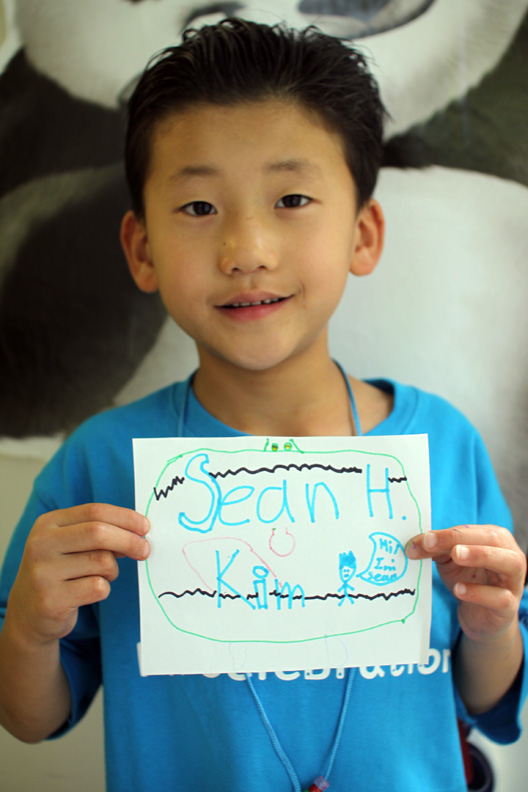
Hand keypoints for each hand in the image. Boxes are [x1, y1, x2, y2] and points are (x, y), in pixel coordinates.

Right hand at [6, 504, 149, 646]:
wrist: (29, 613)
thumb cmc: (60, 572)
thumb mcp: (71, 544)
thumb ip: (99, 533)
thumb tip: (139, 530)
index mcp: (48, 524)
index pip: (94, 511)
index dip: (125, 517)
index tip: (145, 526)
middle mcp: (41, 544)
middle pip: (99, 532)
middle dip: (129, 540)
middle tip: (144, 550)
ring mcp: (43, 573)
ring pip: (102, 561)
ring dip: (113, 570)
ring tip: (104, 576)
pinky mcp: (51, 600)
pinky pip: (97, 587)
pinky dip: (104, 588)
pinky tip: (90, 591)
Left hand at [406, 525, 525, 644]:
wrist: (479, 616)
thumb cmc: (468, 580)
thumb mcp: (449, 561)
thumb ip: (435, 549)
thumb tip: (413, 544)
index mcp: (495, 538)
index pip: (470, 530)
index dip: (446, 533)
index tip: (422, 539)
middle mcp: (510, 554)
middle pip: (490, 539)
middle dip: (459, 538)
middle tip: (432, 542)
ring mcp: (514, 580)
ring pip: (508, 562)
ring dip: (480, 555)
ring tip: (455, 555)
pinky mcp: (509, 606)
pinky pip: (500, 597)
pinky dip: (480, 593)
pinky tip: (460, 590)